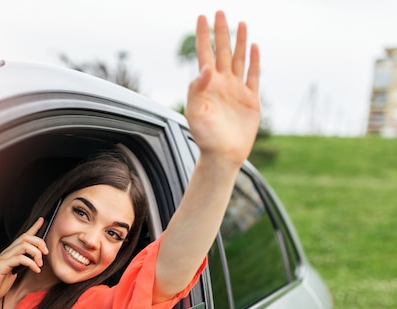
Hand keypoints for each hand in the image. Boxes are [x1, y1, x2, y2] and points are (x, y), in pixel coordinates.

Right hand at [0, 218, 48, 305]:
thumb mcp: (14, 272)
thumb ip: (22, 265)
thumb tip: (34, 261)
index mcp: (11, 252)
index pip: (23, 236)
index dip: (33, 227)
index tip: (42, 220)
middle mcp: (7, 252)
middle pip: (26, 237)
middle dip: (39, 243)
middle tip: (45, 253)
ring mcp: (4, 257)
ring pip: (24, 246)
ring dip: (36, 253)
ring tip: (40, 264)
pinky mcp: (2, 265)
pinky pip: (20, 258)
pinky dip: (31, 263)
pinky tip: (36, 270)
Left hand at [184, 10, 260, 166]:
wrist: (223, 155)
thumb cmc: (205, 137)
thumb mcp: (194, 112)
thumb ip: (196, 89)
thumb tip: (205, 67)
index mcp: (206, 85)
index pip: (204, 54)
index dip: (203, 36)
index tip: (202, 17)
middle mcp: (221, 84)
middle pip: (222, 51)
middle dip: (221, 32)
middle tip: (220, 12)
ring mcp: (236, 90)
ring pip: (239, 59)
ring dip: (239, 41)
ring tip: (240, 23)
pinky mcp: (251, 99)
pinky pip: (253, 75)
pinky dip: (254, 61)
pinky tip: (254, 46)